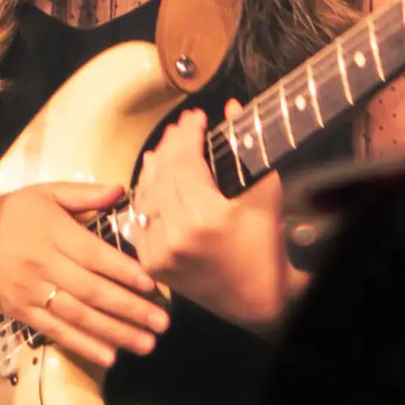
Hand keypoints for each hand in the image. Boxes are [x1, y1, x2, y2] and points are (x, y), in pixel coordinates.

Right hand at [0, 183, 168, 367]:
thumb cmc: (12, 214)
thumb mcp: (45, 193)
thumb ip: (84, 194)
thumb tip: (119, 191)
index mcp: (53, 233)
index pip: (94, 255)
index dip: (123, 271)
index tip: (152, 285)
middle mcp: (42, 264)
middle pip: (91, 290)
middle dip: (129, 309)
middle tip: (161, 322)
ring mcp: (31, 292)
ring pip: (77, 316)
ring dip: (114, 332)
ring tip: (146, 343)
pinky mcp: (22, 313)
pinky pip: (56, 332)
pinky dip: (83, 345)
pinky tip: (109, 356)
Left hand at [130, 103, 292, 326]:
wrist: (256, 297)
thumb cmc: (265, 246)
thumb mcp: (265, 194)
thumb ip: (247, 149)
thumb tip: (231, 106)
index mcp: (206, 217)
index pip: (186, 161)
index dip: (188, 134)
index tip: (196, 117)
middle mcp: (177, 235)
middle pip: (163, 174)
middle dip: (171, 144)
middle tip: (181, 127)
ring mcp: (160, 252)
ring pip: (146, 195)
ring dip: (154, 167)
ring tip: (164, 147)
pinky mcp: (152, 264)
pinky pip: (139, 220)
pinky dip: (144, 197)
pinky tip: (150, 179)